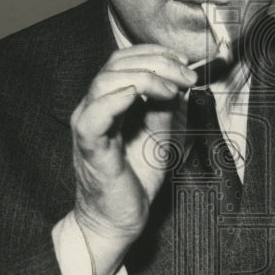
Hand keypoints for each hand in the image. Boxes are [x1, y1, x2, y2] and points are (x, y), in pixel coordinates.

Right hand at [70, 44, 196, 274]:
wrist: (118, 220)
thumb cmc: (134, 179)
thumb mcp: (160, 135)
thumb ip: (164, 108)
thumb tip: (179, 82)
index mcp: (109, 102)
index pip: (124, 60)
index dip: (155, 54)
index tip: (185, 62)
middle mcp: (94, 108)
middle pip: (116, 64)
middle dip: (157, 62)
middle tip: (187, 78)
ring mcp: (88, 125)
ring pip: (104, 81)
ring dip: (144, 77)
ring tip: (172, 90)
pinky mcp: (89, 147)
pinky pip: (94, 116)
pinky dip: (116, 99)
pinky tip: (139, 96)